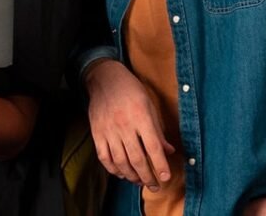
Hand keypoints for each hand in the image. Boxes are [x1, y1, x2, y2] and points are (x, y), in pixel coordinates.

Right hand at [83, 59, 174, 189]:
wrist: (105, 79)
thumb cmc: (131, 90)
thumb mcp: (150, 106)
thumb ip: (158, 130)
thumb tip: (168, 151)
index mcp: (141, 117)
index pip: (153, 147)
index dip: (160, 165)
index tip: (166, 177)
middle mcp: (124, 125)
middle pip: (137, 159)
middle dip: (148, 177)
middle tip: (155, 186)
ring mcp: (108, 130)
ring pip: (121, 161)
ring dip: (131, 176)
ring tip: (139, 181)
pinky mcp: (97, 133)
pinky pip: (104, 157)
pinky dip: (113, 169)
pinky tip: (121, 173)